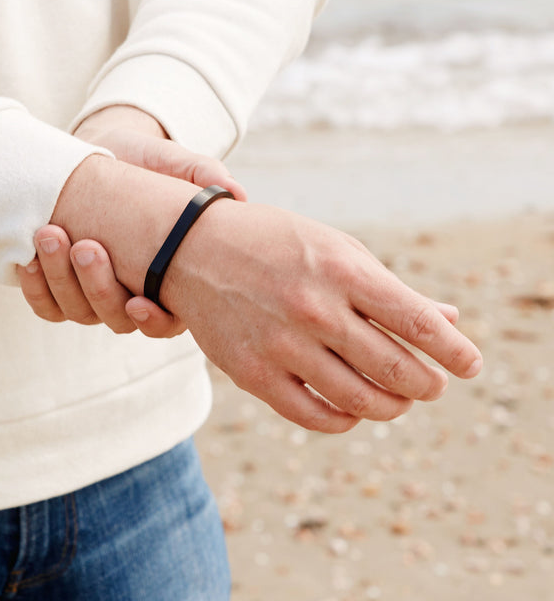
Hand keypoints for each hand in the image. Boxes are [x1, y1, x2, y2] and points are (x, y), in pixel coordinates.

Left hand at [17, 106, 245, 336]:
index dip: (153, 322)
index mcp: (169, 279)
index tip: (137, 302)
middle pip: (115, 318)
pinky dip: (36, 286)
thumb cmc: (147, 163)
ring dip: (61, 280)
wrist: (105, 151)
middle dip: (97, 286)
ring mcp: (94, 292)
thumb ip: (202, 174)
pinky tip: (28, 258)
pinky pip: (46, 304)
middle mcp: (133, 294)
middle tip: (84, 245)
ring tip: (49, 235)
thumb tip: (235, 192)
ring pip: (78, 311)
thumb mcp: (175, 163)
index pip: (168, 322)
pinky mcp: (60, 284)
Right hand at [49, 156, 482, 432]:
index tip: (470, 365)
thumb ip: (388, 287)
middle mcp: (314, 308)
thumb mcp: (334, 248)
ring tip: (396, 399)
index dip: (454, 351)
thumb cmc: (273, 243)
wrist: (192, 248)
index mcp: (341, 269)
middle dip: (427, 385)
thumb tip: (446, 318)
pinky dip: (345, 420)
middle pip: (396, 369)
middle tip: (431, 386)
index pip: (418, 321)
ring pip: (360, 400)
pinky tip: (352, 410)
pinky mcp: (253, 373)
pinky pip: (314, 416)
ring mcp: (281, 344)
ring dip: (391, 407)